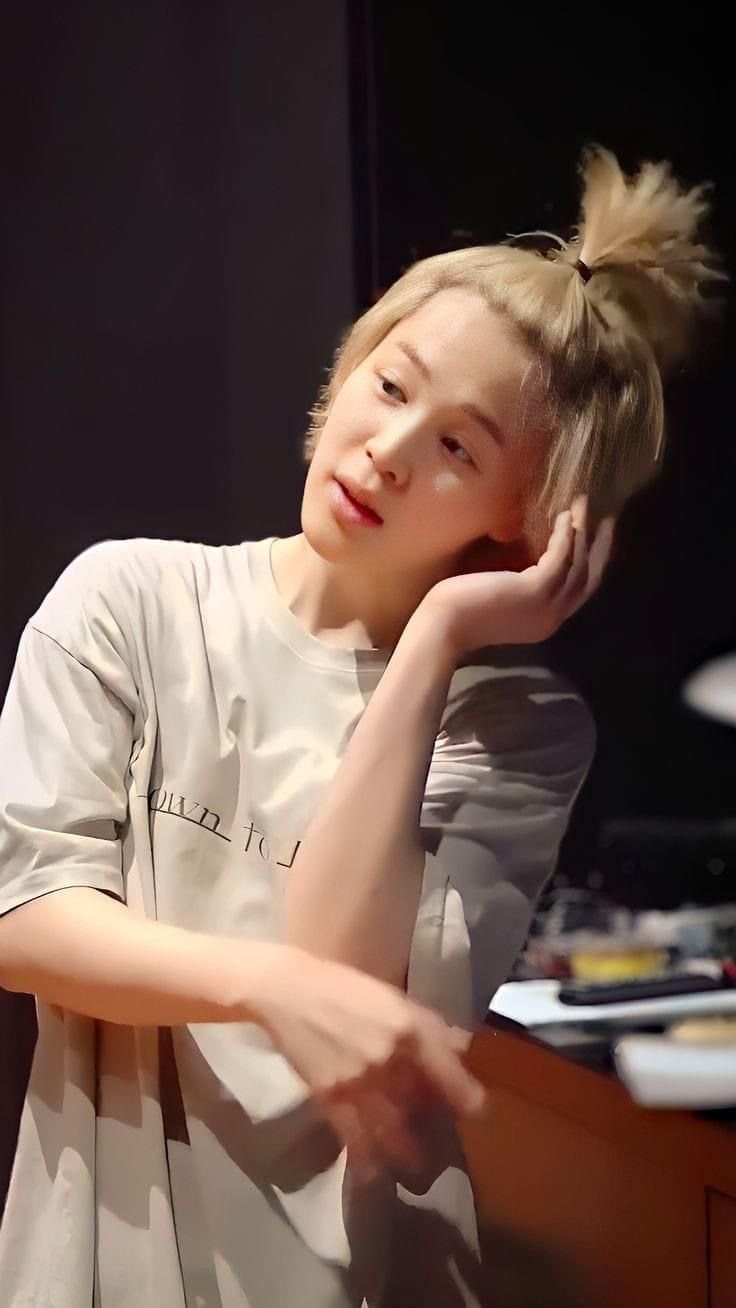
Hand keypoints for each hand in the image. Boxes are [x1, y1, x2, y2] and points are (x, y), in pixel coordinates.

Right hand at [252, 945, 484, 1182]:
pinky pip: (355, 1140)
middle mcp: (389, 1058)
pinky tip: (378, 1172)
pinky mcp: (329, 1100)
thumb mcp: (394, 997)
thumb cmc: (344, 988)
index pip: (449, 1072)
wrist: (288, 994)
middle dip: (438, 1127)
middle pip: (424, 1106)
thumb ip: (429, 1025)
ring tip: (418, 1168)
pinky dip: (369, 1160)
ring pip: (393, 1132)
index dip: (469, 1098)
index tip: (478, 1111)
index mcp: (408, 1028)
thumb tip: (462, 1047)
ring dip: (409, 1154)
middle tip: (445, 1141)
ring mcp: (358, 1082)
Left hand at [420, 496, 615, 658]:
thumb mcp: (499, 598)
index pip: (577, 592)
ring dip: (582, 533)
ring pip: (577, 565)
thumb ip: (518, 585)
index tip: (594, 539)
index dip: (589, 564)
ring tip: (581, 507)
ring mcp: (546, 606)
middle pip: (587, 579)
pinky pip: (560, 557)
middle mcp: (552, 618)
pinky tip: (562, 517)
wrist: (441, 626)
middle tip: (606, 519)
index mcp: (542, 622)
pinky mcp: (536, 590)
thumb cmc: (458, 611)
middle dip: (599, 548)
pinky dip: (564, 535)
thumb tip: (525, 558)